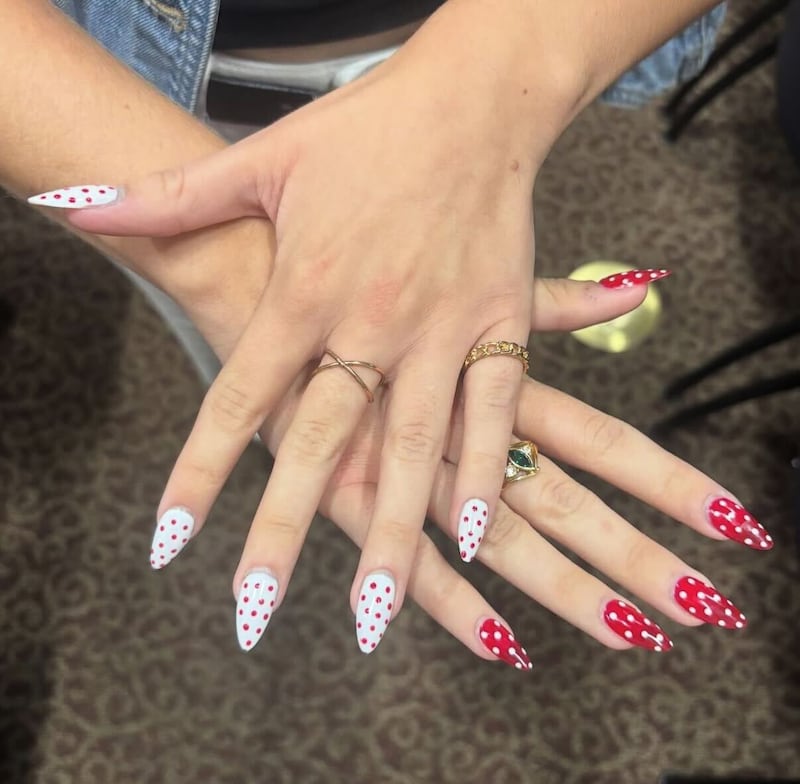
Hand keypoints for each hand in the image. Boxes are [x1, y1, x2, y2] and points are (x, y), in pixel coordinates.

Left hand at [65, 51, 553, 650]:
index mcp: (305, 285)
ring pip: (412, 444)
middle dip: (283, 531)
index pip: (239, 395)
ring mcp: (441, 327)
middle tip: (255, 612)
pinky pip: (495, 409)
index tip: (170, 542)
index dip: (199, 472)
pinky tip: (470, 533)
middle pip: (320, 440)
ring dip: (390, 530)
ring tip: (370, 611)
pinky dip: (485, 471)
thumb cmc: (369, 128)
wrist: (472, 100)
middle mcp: (371, 319)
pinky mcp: (502, 323)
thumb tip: (78, 206)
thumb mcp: (264, 158)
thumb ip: (173, 197)